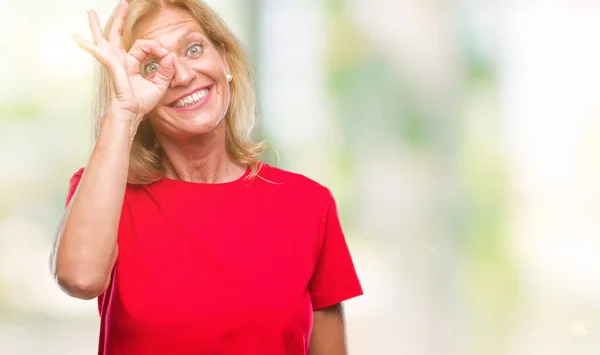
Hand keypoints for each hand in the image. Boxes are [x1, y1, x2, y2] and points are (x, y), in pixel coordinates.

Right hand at [72, 1, 173, 121]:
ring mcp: (114, 63)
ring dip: (97, 26)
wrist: (132, 114)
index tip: (166, 55)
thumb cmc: (141, 103)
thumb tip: (169, 56)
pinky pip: (101, 54)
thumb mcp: (160, 85)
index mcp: (131, 63)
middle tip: (123, 3)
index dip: (156, 47)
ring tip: (91, 13)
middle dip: (119, 19)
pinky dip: (89, 46)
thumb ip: (166, 70)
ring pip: (105, 40)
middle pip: (117, 35)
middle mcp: (120, 61)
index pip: (144, 45)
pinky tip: (76, 38)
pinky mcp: (111, 67)